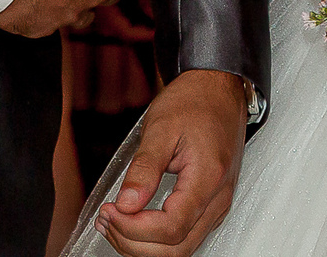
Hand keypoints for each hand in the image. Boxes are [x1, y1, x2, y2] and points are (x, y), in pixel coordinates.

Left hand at [95, 69, 247, 255]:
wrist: (219, 86)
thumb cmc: (195, 100)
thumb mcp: (161, 126)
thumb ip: (144, 168)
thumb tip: (126, 204)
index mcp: (207, 178)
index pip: (170, 228)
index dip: (134, 228)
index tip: (111, 211)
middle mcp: (218, 198)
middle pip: (176, 248)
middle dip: (134, 242)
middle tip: (107, 219)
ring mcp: (218, 204)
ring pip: (181, 249)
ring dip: (144, 244)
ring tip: (114, 222)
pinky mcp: (212, 203)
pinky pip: (186, 236)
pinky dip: (158, 238)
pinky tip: (136, 222)